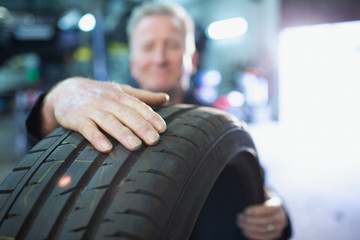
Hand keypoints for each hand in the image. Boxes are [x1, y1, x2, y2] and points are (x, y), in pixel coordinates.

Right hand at [41, 77, 168, 151]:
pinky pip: (86, 128)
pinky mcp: (76, 119)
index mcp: (120, 96)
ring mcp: (92, 110)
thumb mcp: (121, 91)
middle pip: (126, 114)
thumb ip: (143, 96)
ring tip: (136, 146)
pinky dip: (95, 137)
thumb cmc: (100, 93)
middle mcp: (107, 101)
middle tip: (154, 140)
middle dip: (141, 127)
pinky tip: (105, 148)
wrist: (65, 91)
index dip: (151, 116)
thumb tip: (166, 98)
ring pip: (109, 121)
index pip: (138, 106)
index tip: (163, 129)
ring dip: (122, 133)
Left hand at [237, 191, 287, 239]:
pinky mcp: (276, 234)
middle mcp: (281, 217)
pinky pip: (265, 238)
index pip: (268, 209)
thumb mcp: (263, 192)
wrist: (275, 210)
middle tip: (238, 218)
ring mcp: (280, 227)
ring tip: (240, 224)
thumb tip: (250, 182)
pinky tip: (245, 232)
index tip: (245, 211)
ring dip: (250, 228)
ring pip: (264, 230)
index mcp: (277, 204)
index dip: (256, 211)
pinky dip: (254, 236)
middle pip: (265, 221)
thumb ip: (257, 189)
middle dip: (250, 220)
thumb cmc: (264, 199)